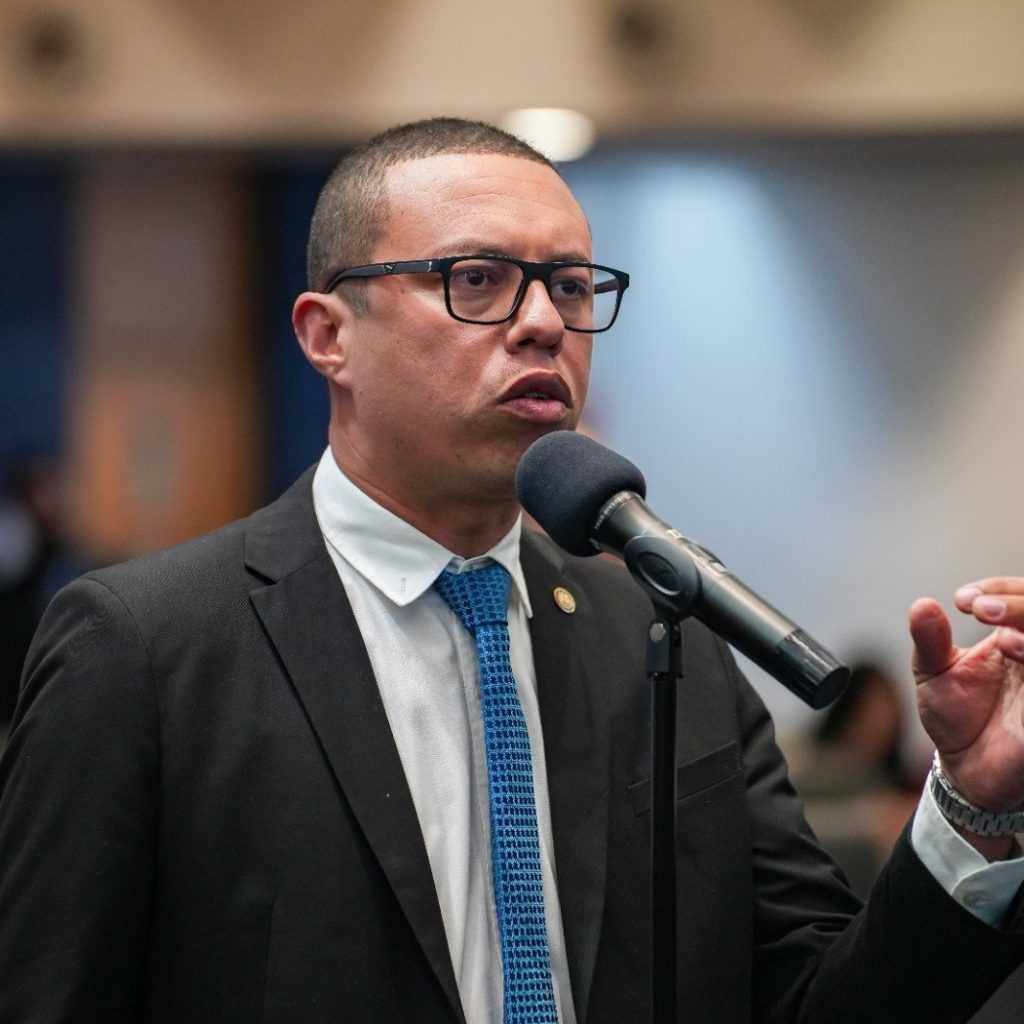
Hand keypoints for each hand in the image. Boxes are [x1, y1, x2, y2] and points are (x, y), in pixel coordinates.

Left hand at [910, 577, 1023, 812]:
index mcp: (1014, 636)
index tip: (963, 600)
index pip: (1022, 596)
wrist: (965, 767)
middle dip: (1019, 605)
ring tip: (1003, 636)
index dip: (1000, 590)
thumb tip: (921, 605)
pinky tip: (1019, 657)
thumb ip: (929, 639)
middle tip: (983, 609)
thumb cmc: (956, 714)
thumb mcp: (933, 672)